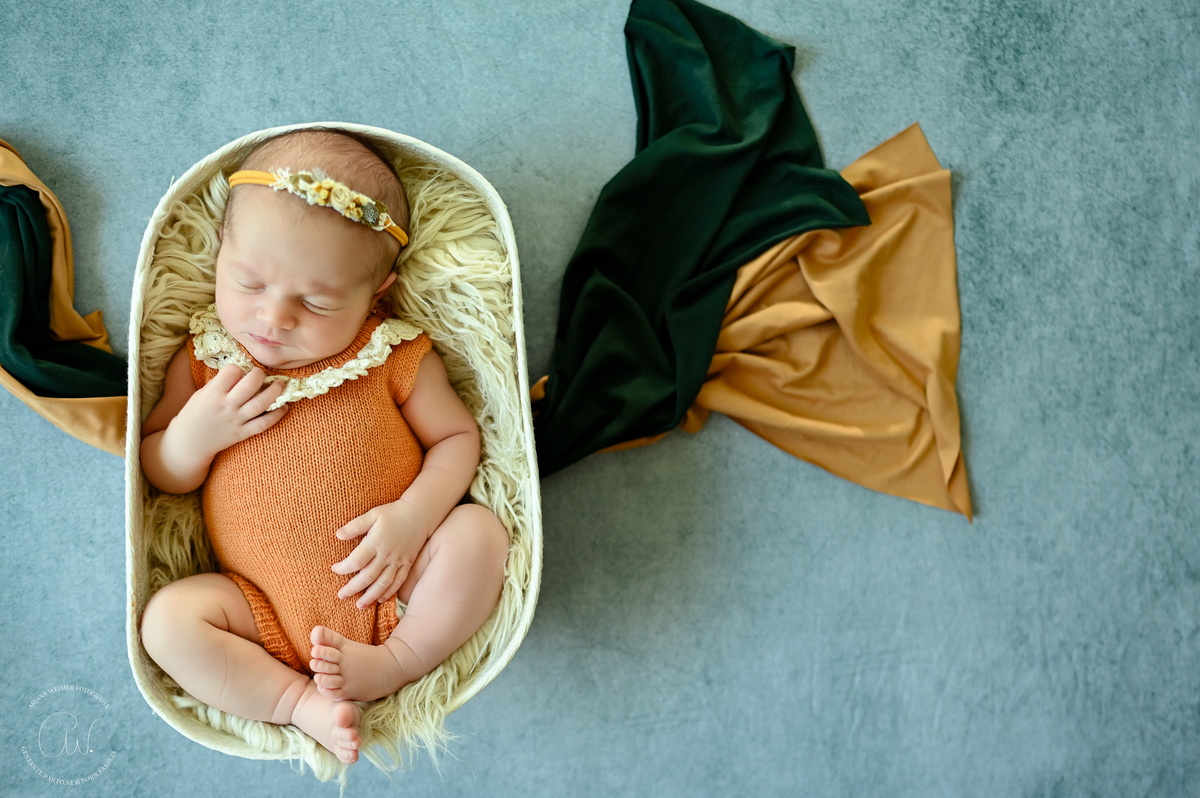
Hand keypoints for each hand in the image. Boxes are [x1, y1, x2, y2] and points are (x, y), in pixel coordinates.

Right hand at [169, 364, 287, 459]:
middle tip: (261, 373)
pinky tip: (284, 407)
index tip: (238, 370)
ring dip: (274, 392)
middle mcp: (226, 406)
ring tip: (280, 384)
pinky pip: (263, 424)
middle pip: (249, 386)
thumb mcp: (201, 394)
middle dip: (259, 375)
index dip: (236, 368)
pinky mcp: (243, 433)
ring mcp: (236, 421)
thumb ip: (219, 383)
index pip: (230, 372)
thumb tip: (240, 371)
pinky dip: (276, 415)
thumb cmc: (195, 413)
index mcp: (212, 394)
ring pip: (260, 404)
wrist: (189, 442)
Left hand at [331, 501, 428, 607]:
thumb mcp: (373, 514)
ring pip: (383, 583)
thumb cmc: (393, 513)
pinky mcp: (407, 564)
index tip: (334, 569)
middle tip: (341, 595)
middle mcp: (386, 555)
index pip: (356, 561)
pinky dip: (389, 592)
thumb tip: (338, 535)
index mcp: (375, 542)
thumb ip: (355, 525)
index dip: (343, 568)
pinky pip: (398, 582)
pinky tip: (380, 599)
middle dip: (353, 588)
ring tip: (359, 606)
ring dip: (370, 596)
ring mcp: (398, 561)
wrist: (420, 514)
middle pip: (367, 577)